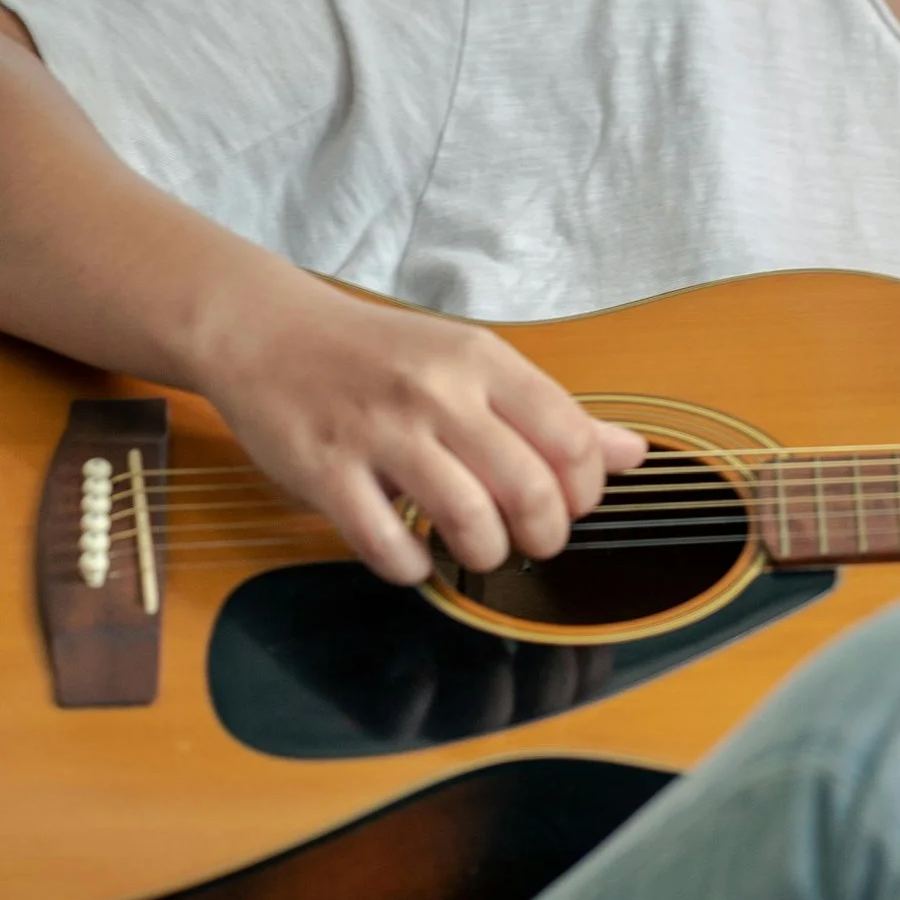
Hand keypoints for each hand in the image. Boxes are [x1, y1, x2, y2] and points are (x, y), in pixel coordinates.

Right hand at [191, 257, 644, 585]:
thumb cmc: (379, 355)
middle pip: (529, 490)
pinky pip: (386, 544)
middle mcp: (436, 393)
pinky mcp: (325, 471)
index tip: (570, 505)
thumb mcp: (471, 362)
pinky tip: (413, 555)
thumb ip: (549, 412)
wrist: (267, 332)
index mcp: (482, 361)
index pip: (571, 439)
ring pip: (468, 521)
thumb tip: (632, 455)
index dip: (585, 492)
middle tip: (531, 541)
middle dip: (545, 536)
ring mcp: (379, 433)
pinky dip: (411, 567)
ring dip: (485, 553)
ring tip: (478, 548)